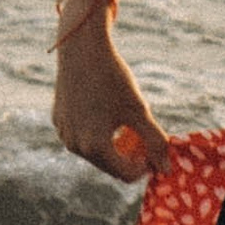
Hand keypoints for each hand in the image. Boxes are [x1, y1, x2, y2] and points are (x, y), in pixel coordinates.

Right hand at [53, 17, 172, 180]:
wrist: (82, 50)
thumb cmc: (114, 79)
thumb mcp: (139, 111)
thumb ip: (155, 141)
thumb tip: (166, 168)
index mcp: (95, 147)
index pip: (127, 174)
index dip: (146, 165)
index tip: (156, 146)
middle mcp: (75, 146)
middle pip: (110, 166)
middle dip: (129, 156)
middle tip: (143, 134)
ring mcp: (64, 134)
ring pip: (95, 153)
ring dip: (114, 146)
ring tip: (127, 123)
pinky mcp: (58, 121)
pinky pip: (82, 137)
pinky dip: (97, 133)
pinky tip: (106, 111)